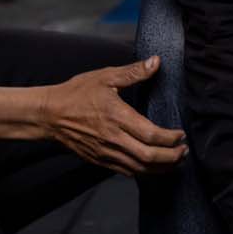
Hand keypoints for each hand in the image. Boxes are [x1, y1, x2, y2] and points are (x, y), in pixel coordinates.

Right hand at [39, 56, 185, 175]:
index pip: (151, 134)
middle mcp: (113, 139)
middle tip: (183, 151)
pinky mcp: (100, 160)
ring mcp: (106, 153)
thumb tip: (156, 62)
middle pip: (149, 157)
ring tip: (175, 161)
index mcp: (117, 117)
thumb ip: (133, 72)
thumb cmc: (76, 93)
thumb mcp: (105, 76)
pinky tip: (153, 166)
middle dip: (172, 157)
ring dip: (161, 168)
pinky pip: (126, 172)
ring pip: (140, 169)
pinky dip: (144, 172)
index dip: (170, 138)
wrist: (49, 115)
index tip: (181, 134)